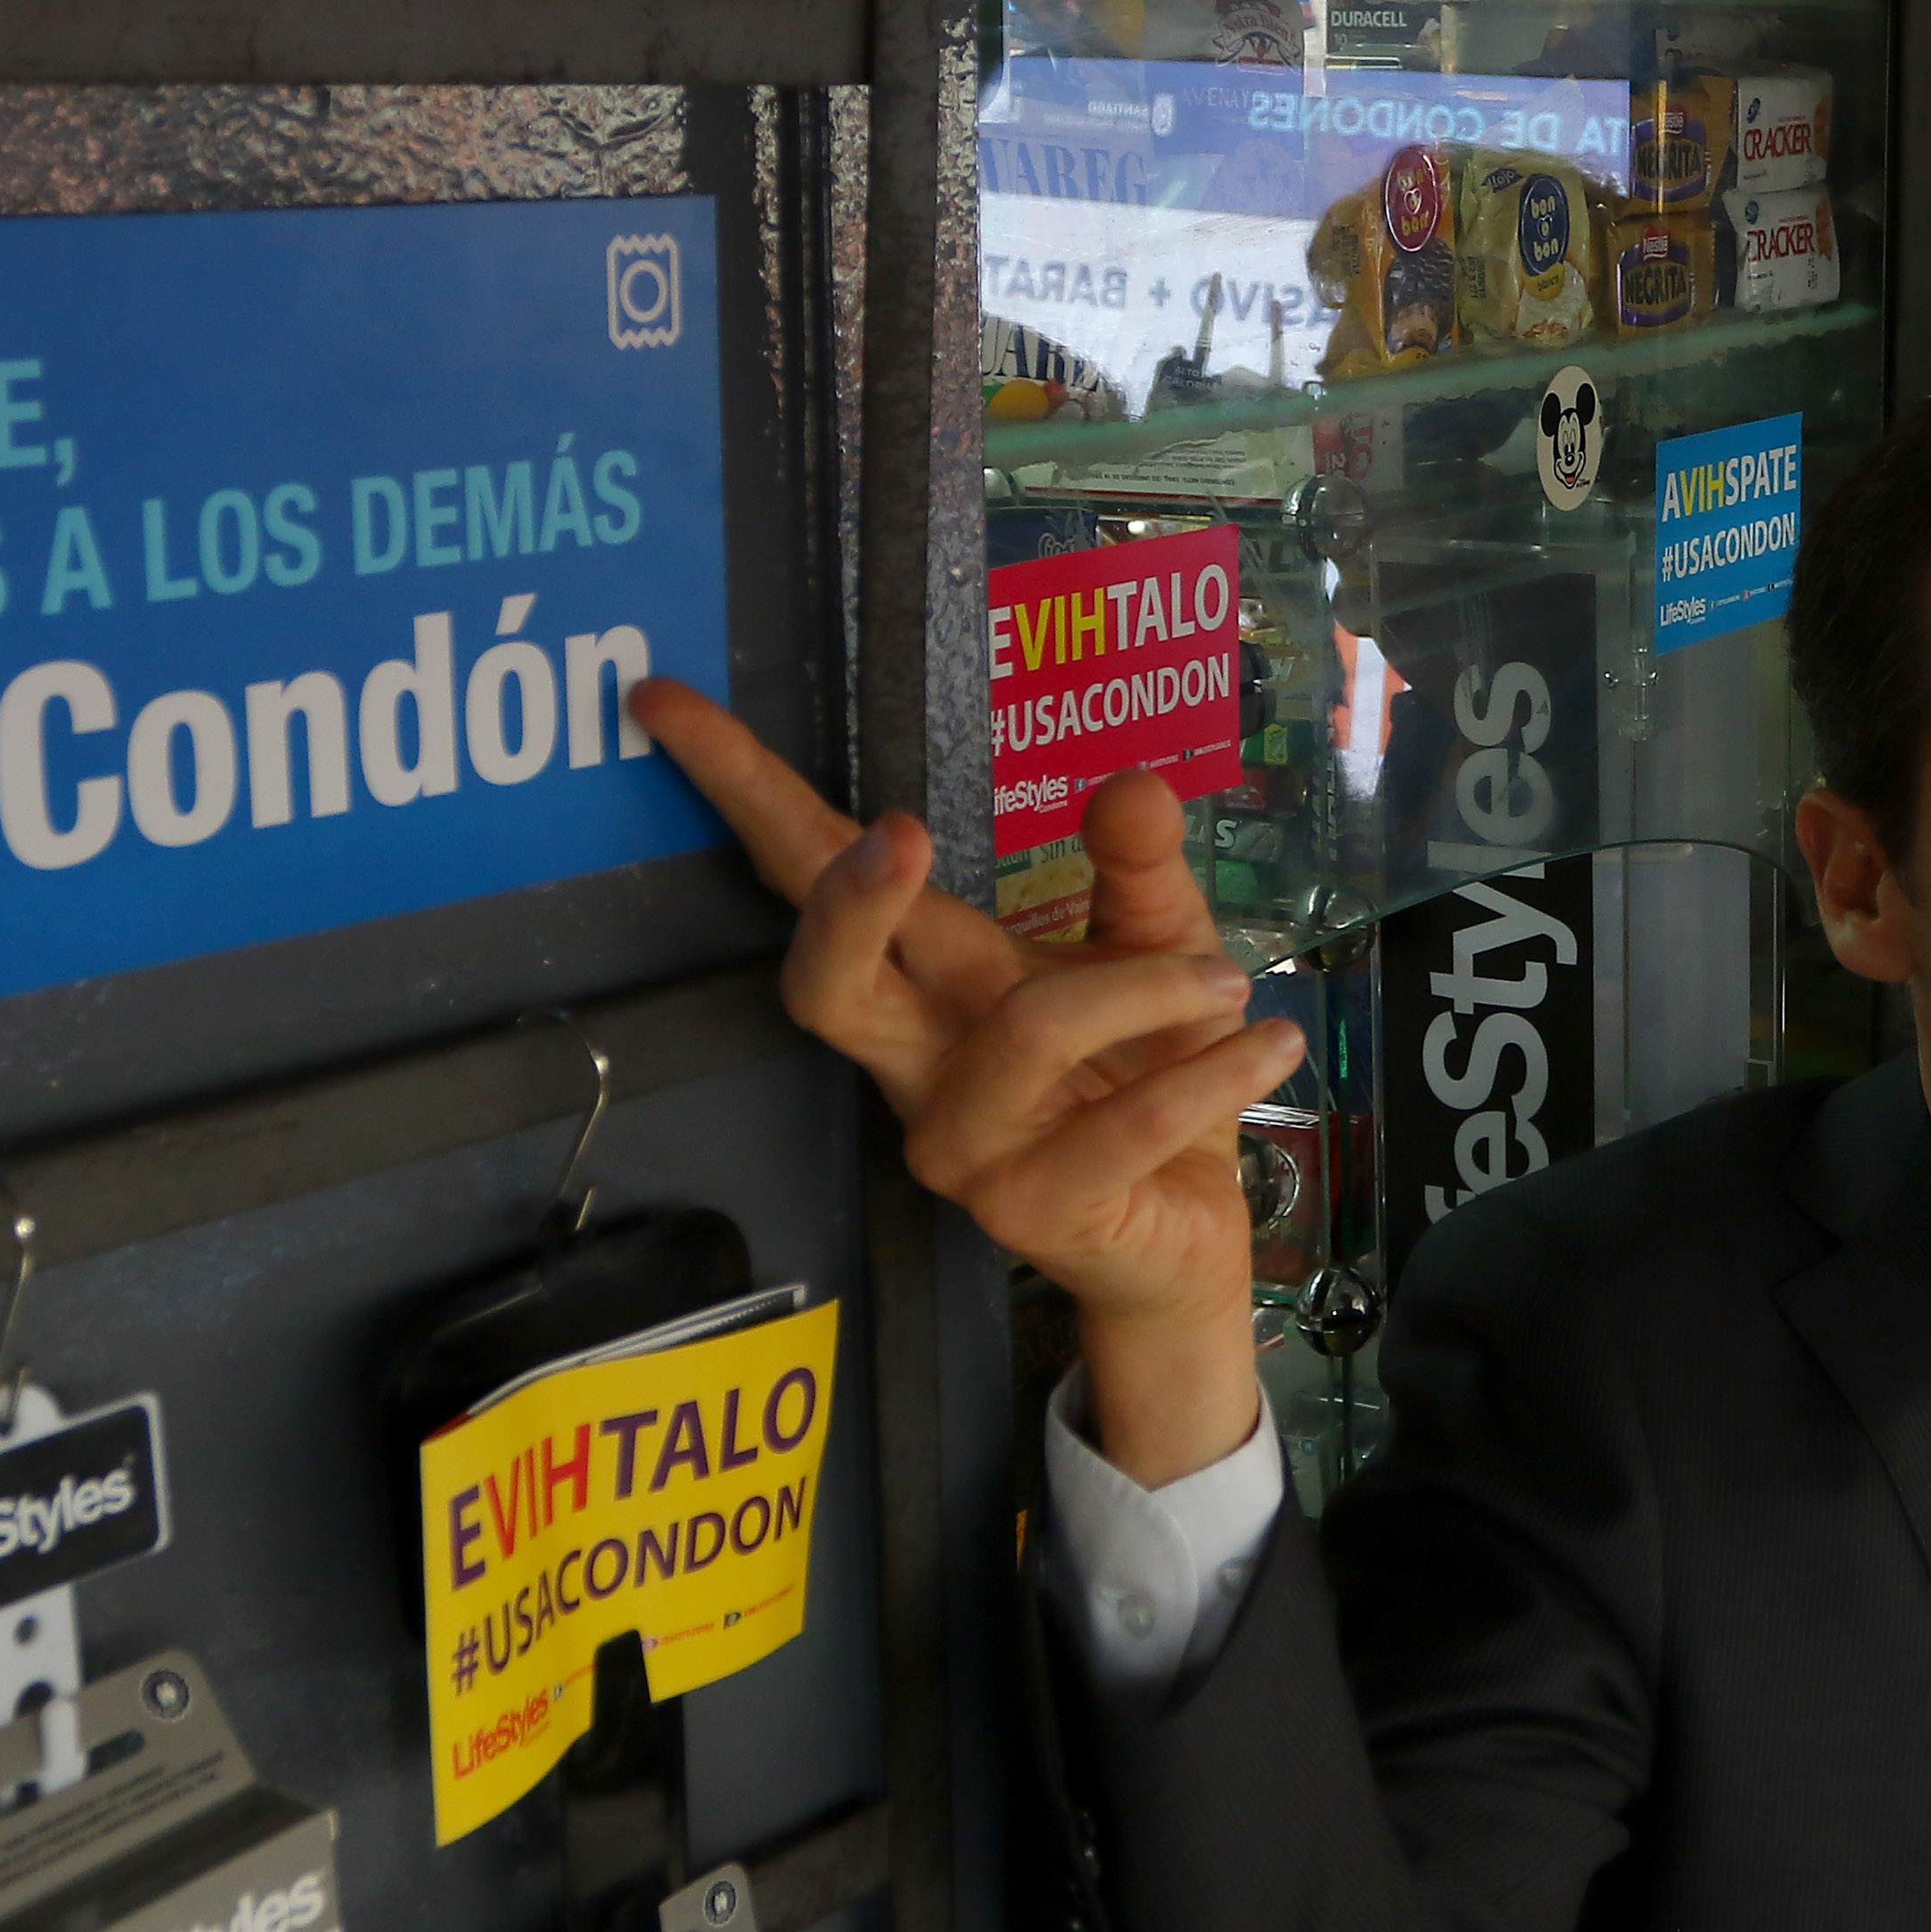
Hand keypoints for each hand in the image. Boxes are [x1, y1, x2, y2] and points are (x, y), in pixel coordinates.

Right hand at [631, 680, 1291, 1483]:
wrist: (1193, 1233)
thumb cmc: (1151, 1071)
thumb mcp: (1161, 944)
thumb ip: (1140, 869)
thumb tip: (1133, 782)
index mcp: (931, 980)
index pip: (813, 878)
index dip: (743, 792)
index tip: (663, 699)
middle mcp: (919, 1064)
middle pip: (825, 989)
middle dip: (848, 904)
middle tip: (905, 828)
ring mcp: (963, 1150)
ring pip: (1023, 1035)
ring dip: (1142, 988)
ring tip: (1227, 983)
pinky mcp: (1032, 1214)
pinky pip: (1118, 1126)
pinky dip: (1205, 1072)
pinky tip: (1266, 1043)